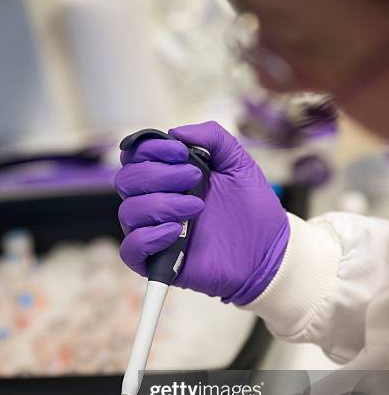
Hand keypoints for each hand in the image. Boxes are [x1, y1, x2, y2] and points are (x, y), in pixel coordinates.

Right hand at [115, 121, 289, 304]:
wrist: (268, 251)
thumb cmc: (252, 210)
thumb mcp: (239, 164)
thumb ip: (213, 138)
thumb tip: (176, 131)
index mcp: (168, 178)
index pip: (135, 156)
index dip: (151, 148)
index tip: (181, 152)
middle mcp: (155, 203)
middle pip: (126, 181)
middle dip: (158, 174)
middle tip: (195, 179)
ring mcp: (155, 233)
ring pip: (128, 212)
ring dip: (161, 205)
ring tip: (196, 207)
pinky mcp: (158, 263)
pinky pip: (130, 250)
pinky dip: (148, 237)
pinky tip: (175, 232)